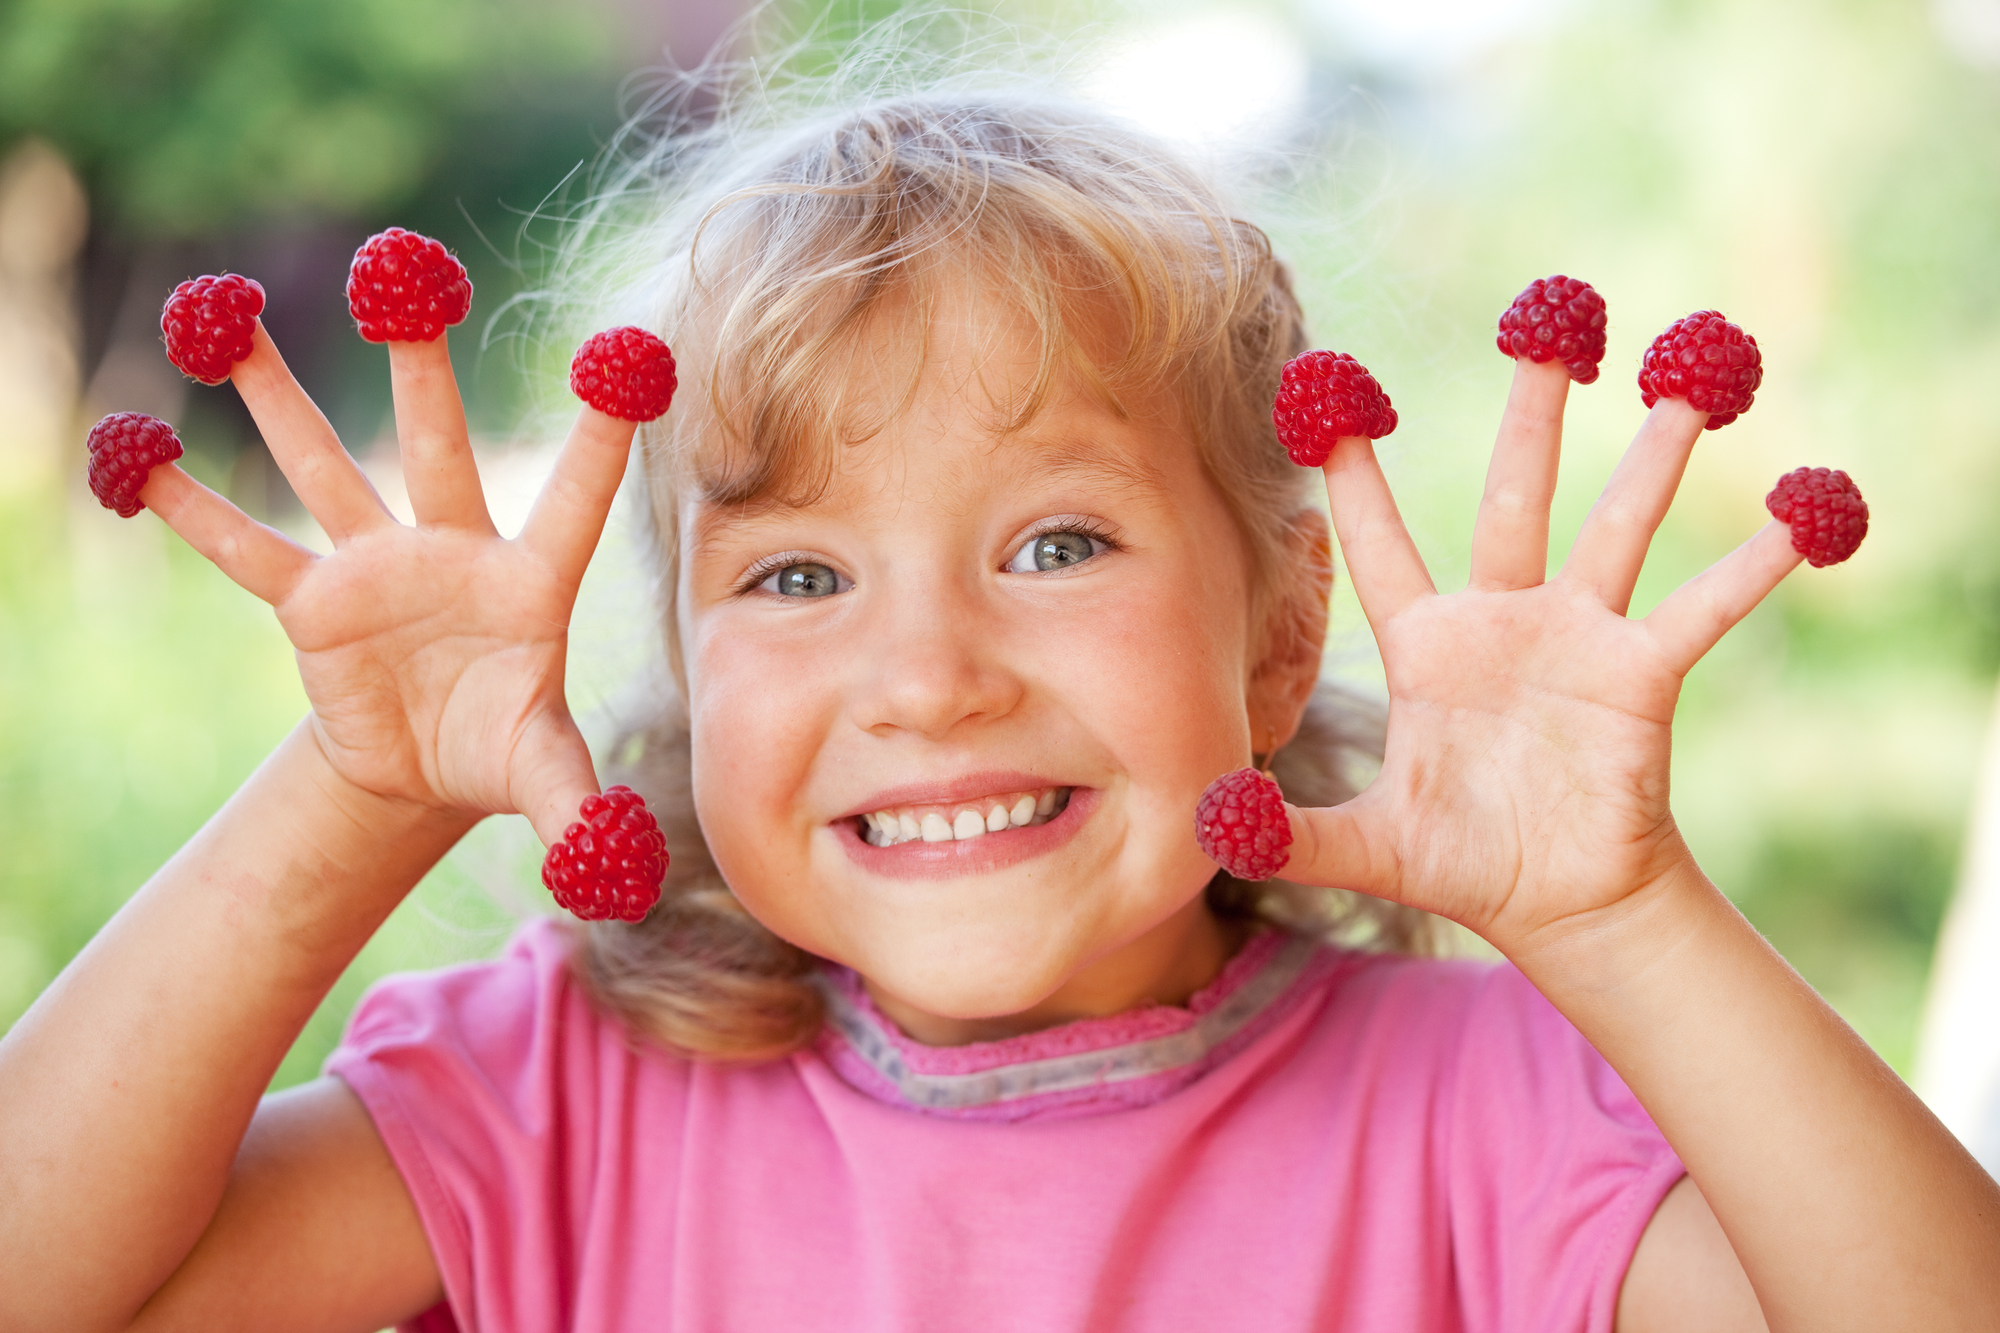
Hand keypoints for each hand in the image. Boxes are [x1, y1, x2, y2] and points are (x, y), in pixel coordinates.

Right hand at [138, 323, 631, 843]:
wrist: (423, 773)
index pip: (575, 495)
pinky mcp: (311, 604)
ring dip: (275, 395)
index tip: (627, 350)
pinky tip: (136, 456)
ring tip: (223, 310)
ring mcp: (376, 566)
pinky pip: (245, 549)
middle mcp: (453, 551)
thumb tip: (618, 870)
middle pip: (438, 445)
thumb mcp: (544, 780)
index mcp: (532, 582)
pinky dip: (192, 509)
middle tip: (404, 270)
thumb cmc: (500, 754)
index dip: (600, 434)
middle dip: (420, 367)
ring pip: (323, 466)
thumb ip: (579, 809)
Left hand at [1281, 359, 1800, 956]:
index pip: (1378, 544)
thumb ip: (1290, 835)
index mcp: (1427, 645)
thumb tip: (1212, 822)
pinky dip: (1756, 564)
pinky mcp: (1643, 673)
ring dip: (1657, 453)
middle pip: (1513, 494)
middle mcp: (1503, 620)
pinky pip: (1704, 608)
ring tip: (1692, 370)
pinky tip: (1804, 512)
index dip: (1353, 473)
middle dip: (1532, 410)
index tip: (1331, 391)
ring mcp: (1579, 637)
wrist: (1558, 904)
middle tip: (1545, 320)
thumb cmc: (1460, 862)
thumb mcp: (1365, 850)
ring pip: (1618, 525)